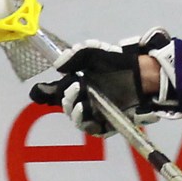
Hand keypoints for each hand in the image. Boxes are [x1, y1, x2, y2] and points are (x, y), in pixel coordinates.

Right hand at [30, 29, 175, 135]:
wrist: (142, 73)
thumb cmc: (119, 62)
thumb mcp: (95, 53)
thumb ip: (76, 56)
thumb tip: (58, 65)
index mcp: (76, 84)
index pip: (54, 92)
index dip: (43, 93)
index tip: (39, 91)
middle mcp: (83, 99)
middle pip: (65, 106)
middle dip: (66, 98)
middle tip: (75, 86)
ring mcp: (94, 112)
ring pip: (77, 118)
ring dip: (74, 111)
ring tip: (80, 100)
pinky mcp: (107, 123)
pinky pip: (92, 128)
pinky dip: (86, 122)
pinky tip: (86, 110)